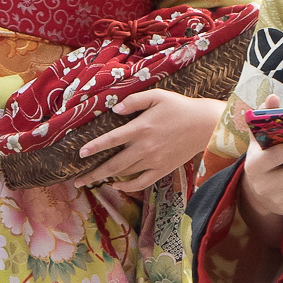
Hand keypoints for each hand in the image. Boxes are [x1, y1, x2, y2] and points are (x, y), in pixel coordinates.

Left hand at [76, 88, 223, 191]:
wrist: (205, 125)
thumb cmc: (180, 107)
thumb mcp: (158, 96)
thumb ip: (134, 100)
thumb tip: (115, 109)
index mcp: (142, 128)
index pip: (112, 140)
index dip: (95, 147)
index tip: (80, 154)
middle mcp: (145, 147)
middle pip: (114, 164)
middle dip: (93, 173)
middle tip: (78, 180)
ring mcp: (154, 161)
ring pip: (125, 173)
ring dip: (106, 178)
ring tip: (92, 181)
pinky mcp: (162, 170)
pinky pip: (141, 183)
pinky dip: (127, 186)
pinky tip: (116, 184)